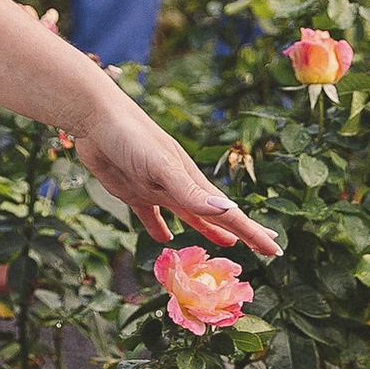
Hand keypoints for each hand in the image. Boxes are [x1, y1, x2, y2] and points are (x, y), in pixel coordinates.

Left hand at [64, 88, 283, 257]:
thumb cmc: (132, 137)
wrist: (94, 118)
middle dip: (241, 231)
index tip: (274, 250)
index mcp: (192, 181)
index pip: (229, 214)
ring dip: (209, 231)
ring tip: (227, 245)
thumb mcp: (162, 166)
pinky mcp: (133, 191)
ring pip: (190, 217)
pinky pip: (151, 217)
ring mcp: (158, 189)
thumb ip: (191, 192)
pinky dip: (160, 229)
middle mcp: (180, 187)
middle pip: (217, 216)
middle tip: (265, 247)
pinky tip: (166, 239)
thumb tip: (228, 211)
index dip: (252, 233)